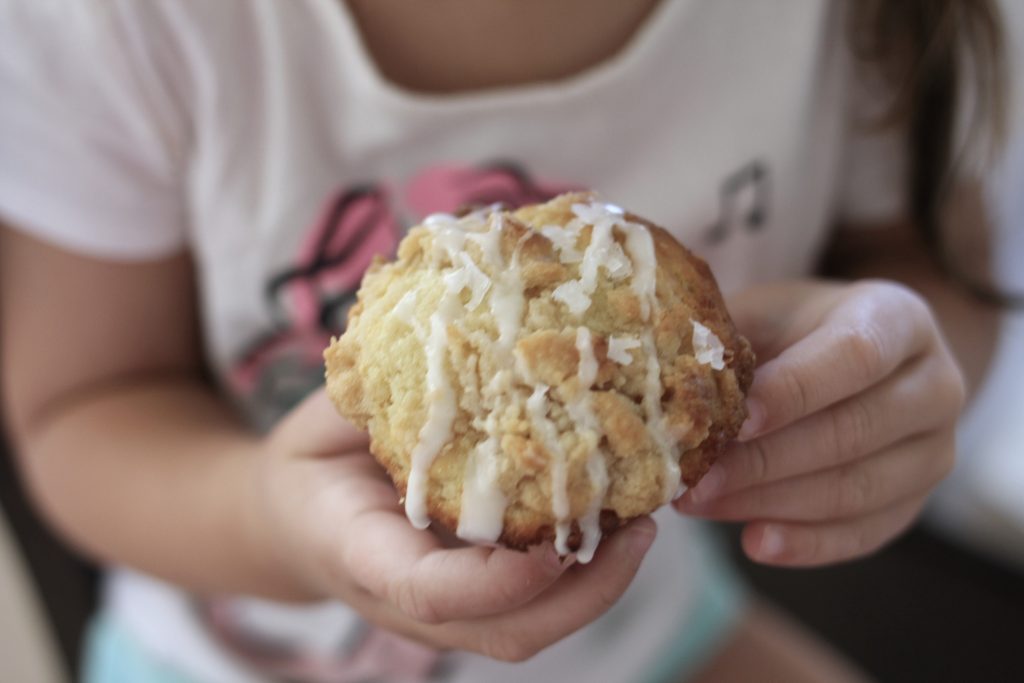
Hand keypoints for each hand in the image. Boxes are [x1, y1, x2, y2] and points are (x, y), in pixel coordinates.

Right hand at [252, 389, 656, 660]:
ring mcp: (442, 608)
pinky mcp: (470, 596)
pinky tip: (612, 520)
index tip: (558, 540)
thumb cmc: (313, 459)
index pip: (429, 591)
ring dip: (596, 589)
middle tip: (639, 529)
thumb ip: (377, 389)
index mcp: (359, 552)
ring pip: (526, 629)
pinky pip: (530, 605)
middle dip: (583, 595)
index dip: (498, 580)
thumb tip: (450, 322)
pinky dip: (581, 576)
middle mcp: (405, 598)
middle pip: (504, 633)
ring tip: (641, 525)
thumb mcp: (326, 417)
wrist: (290, 519)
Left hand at [675, 280, 964, 566]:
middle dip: (764, 461)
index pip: (856, 355)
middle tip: (695, 479)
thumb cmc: (796, 331)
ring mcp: (935, 449)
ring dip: (770, 503)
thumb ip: (730, 339)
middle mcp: (936, 384)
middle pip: (853, 432)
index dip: (795, 391)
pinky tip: (753, 543)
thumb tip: (668, 375)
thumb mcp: (766, 313)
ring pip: (855, 489)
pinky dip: (806, 543)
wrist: (854, 360)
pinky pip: (863, 532)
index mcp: (898, 318)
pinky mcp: (916, 501)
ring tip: (700, 505)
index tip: (735, 419)